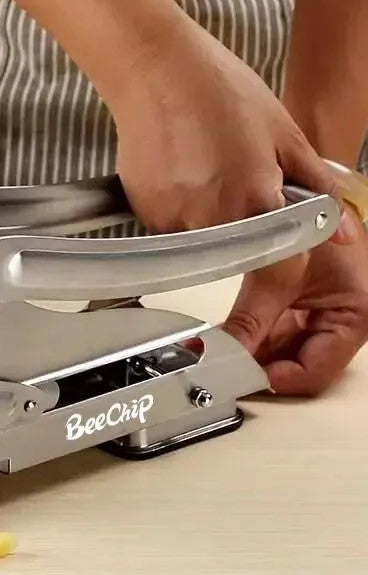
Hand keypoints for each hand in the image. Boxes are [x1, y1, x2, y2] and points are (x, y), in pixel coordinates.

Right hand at [112, 22, 336, 233]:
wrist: (157, 71)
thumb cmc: (222, 91)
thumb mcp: (284, 132)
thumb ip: (315, 186)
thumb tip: (344, 232)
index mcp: (255, 201)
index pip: (276, 257)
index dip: (280, 248)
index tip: (276, 229)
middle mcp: (213, 220)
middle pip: (235, 253)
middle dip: (240, 226)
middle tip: (232, 180)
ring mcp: (175, 219)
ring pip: (200, 242)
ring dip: (207, 219)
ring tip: (202, 171)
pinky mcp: (147, 214)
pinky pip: (170, 228)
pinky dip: (178, 210)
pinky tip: (177, 172)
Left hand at [221, 208, 367, 395]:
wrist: (312, 196)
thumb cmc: (317, 224)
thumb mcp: (281, 273)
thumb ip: (251, 318)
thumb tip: (224, 351)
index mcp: (356, 318)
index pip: (314, 370)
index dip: (276, 378)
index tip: (240, 377)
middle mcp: (345, 323)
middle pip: (298, 364)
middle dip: (260, 367)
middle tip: (221, 368)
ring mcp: (324, 317)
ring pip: (284, 352)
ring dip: (253, 354)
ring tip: (219, 353)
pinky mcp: (305, 309)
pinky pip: (277, 334)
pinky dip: (253, 337)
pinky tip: (229, 337)